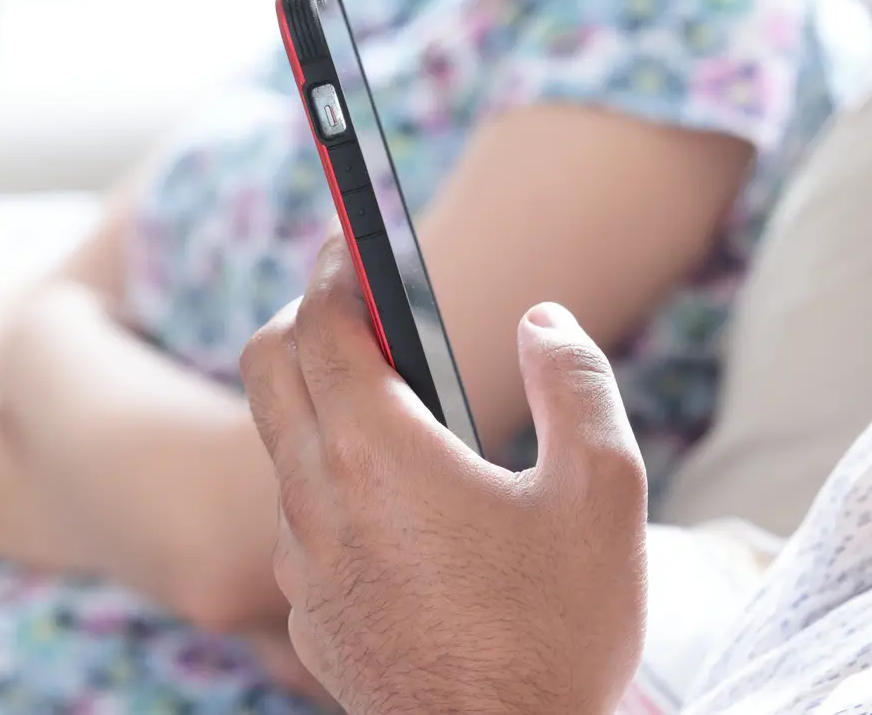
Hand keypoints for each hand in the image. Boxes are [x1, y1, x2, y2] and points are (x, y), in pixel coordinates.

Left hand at [240, 239, 647, 714]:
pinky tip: (406, 514)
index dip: (336, 267)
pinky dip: (333, 490)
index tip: (351, 237)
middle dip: (303, 318)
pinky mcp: (310, 621)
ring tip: (396, 412)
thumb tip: (541, 320)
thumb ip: (575, 381)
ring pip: (283, 453)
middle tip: (354, 303)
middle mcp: (318, 506)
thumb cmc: (561, 633)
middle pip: (268, 372)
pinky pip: (302, 527)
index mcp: (380, 458)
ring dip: (321, 410)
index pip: (321, 326)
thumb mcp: (604, 491)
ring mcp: (303, 570)